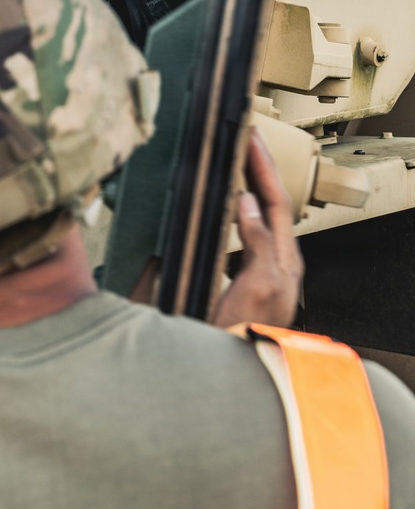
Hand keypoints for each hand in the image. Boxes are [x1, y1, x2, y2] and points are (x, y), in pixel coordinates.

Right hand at [211, 127, 303, 329]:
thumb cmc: (248, 334)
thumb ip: (257, 243)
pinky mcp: (248, 279)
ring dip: (250, 185)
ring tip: (236, 162)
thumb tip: (246, 202)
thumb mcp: (257, 287)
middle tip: (245, 138)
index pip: (275, 201)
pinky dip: (237, 209)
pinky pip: (247, 232)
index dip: (262, 166)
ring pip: (260, 216)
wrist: (239, 372)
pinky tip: (225, 206)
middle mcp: (277, 262)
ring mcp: (263, 270)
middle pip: (271, 203)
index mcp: (283, 260)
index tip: (249, 137)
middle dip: (259, 168)